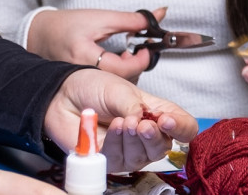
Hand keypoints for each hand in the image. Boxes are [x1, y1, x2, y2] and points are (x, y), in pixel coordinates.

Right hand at [27, 8, 164, 81]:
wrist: (41, 35)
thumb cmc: (66, 25)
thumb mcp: (100, 18)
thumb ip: (130, 20)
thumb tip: (156, 18)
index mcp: (85, 56)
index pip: (123, 69)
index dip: (141, 60)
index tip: (147, 49)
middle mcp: (83, 74)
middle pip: (121, 80)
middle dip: (136, 66)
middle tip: (139, 50)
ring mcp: (83, 82)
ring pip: (116, 85)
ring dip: (128, 70)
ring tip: (127, 54)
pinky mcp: (85, 84)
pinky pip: (107, 84)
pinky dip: (117, 74)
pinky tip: (117, 62)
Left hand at [46, 68, 199, 172]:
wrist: (63, 95)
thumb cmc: (93, 88)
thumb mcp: (121, 90)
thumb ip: (135, 107)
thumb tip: (142, 122)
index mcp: (157, 113)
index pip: (184, 128)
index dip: (180, 127)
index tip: (167, 120)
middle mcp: (146, 135)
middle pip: (164, 147)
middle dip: (154, 136)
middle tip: (144, 125)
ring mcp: (129, 150)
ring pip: (143, 156)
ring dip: (134, 139)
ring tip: (123, 121)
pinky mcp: (110, 160)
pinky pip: (120, 159)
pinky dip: (117, 143)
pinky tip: (113, 128)